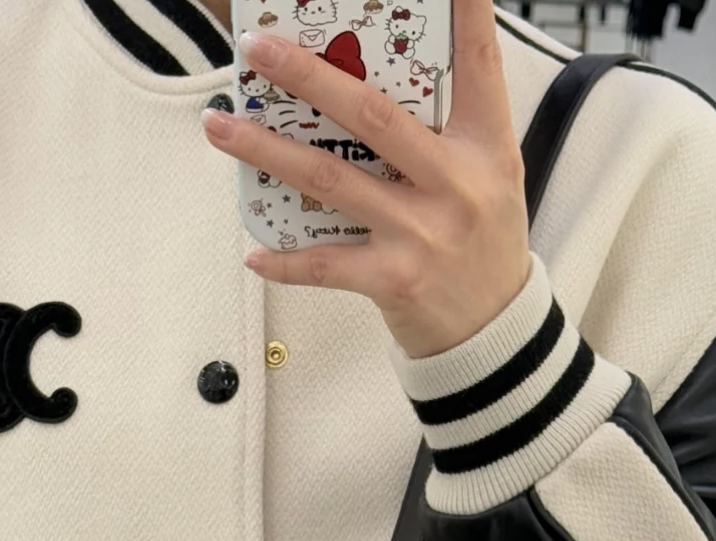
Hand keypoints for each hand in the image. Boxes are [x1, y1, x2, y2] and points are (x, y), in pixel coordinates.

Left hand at [200, 0, 530, 359]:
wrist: (495, 333)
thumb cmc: (483, 245)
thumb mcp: (488, 176)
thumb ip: (447, 129)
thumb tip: (372, 79)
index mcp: (485, 148)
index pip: (477, 63)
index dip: (464, 11)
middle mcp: (455, 185)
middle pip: (372, 115)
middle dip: (308, 75)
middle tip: (259, 48)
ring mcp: (422, 234)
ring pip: (330, 181)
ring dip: (266, 150)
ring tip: (220, 126)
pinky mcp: (394, 281)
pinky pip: (325, 264)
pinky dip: (285, 259)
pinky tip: (253, 249)